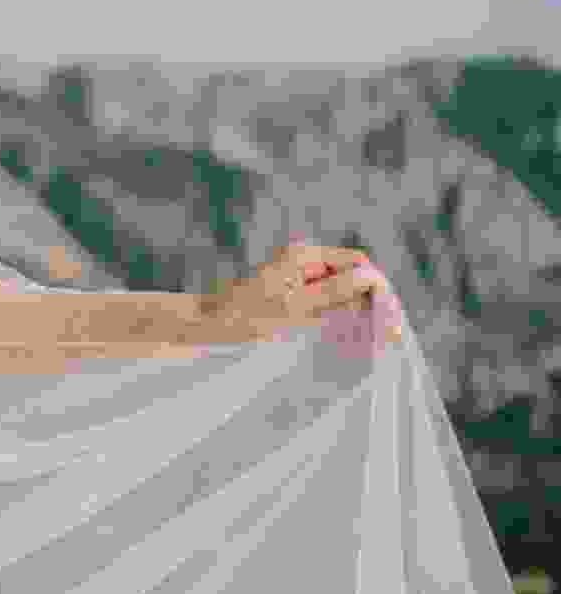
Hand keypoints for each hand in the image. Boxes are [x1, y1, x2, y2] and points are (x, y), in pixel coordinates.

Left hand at [202, 243, 393, 343]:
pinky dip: (335, 314)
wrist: (205, 325)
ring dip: (353, 310)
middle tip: (383, 335)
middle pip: (350, 275)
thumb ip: (334, 292)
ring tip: (366, 337)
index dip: (376, 287)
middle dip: (367, 300)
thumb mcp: (294, 306)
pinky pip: (323, 299)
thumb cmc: (244, 316)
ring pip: (339, 289)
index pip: (357, 263)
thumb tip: (372, 279)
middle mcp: (302, 259)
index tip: (389, 317)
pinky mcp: (291, 292)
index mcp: (304, 255)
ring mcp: (297, 275)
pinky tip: (342, 333)